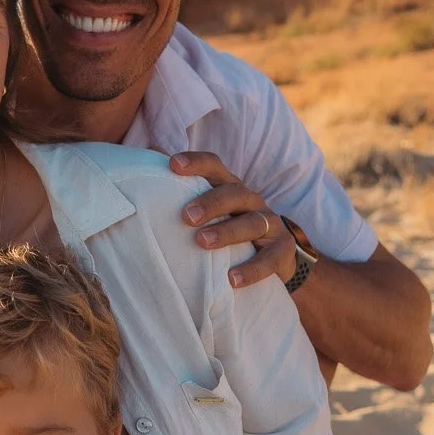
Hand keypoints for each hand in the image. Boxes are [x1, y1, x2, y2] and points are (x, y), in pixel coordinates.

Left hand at [170, 151, 296, 290]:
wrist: (275, 257)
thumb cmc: (230, 227)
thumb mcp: (211, 209)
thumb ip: (183, 188)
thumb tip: (151, 155)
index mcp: (230, 187)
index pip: (215, 167)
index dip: (196, 163)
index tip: (173, 165)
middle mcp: (251, 201)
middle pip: (234, 193)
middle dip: (210, 203)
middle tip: (186, 216)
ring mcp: (270, 224)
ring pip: (252, 223)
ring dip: (227, 232)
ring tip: (202, 242)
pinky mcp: (282, 250)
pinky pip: (269, 259)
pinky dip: (251, 269)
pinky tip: (231, 279)